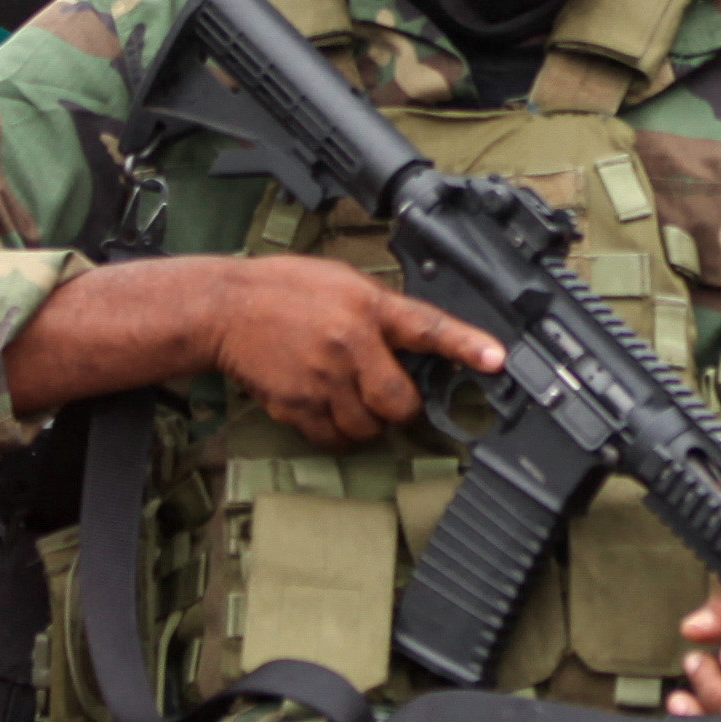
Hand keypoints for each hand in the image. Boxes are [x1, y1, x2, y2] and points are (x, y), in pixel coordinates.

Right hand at [206, 256, 502, 448]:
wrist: (224, 307)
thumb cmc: (285, 290)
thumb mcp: (343, 282)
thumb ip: (381, 311)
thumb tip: (418, 341)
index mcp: (367, 306)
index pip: (427, 328)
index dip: (465, 345)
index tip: (497, 360)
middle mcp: (349, 344)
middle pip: (400, 403)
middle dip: (401, 406)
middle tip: (389, 393)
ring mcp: (322, 379)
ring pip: (368, 428)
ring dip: (367, 422)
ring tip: (348, 395)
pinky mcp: (297, 405)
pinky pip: (333, 439)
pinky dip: (336, 432)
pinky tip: (324, 406)